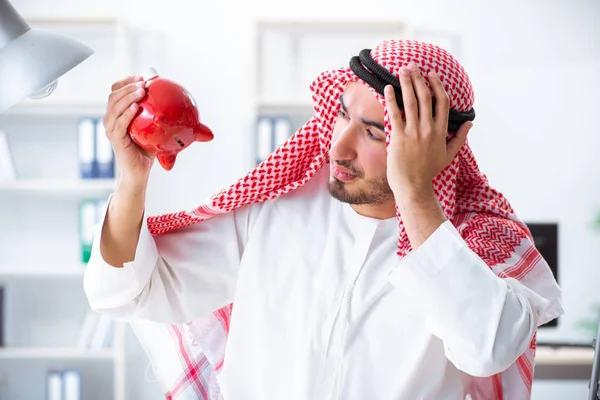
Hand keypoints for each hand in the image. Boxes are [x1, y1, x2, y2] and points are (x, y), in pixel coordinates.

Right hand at [103, 75, 155, 184]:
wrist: (140, 171)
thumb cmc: (148, 150)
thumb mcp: (156, 130)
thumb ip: (163, 117)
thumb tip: (190, 110)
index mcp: (119, 114)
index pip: (116, 92)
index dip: (126, 82)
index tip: (142, 77)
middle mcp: (112, 119)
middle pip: (114, 95)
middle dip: (128, 86)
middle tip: (142, 82)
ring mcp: (111, 129)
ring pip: (114, 106)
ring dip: (128, 96)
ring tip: (141, 91)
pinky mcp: (114, 138)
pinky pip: (119, 123)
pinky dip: (126, 113)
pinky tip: (136, 107)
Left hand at [384, 63, 472, 196]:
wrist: (413, 186)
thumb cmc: (429, 172)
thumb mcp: (449, 155)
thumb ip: (459, 137)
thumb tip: (470, 123)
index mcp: (441, 131)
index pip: (442, 102)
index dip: (437, 86)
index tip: (431, 75)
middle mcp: (428, 129)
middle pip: (425, 97)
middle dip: (419, 78)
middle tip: (412, 65)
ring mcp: (414, 132)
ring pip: (411, 101)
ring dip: (406, 83)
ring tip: (401, 70)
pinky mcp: (399, 137)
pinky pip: (395, 113)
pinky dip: (391, 99)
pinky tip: (388, 88)